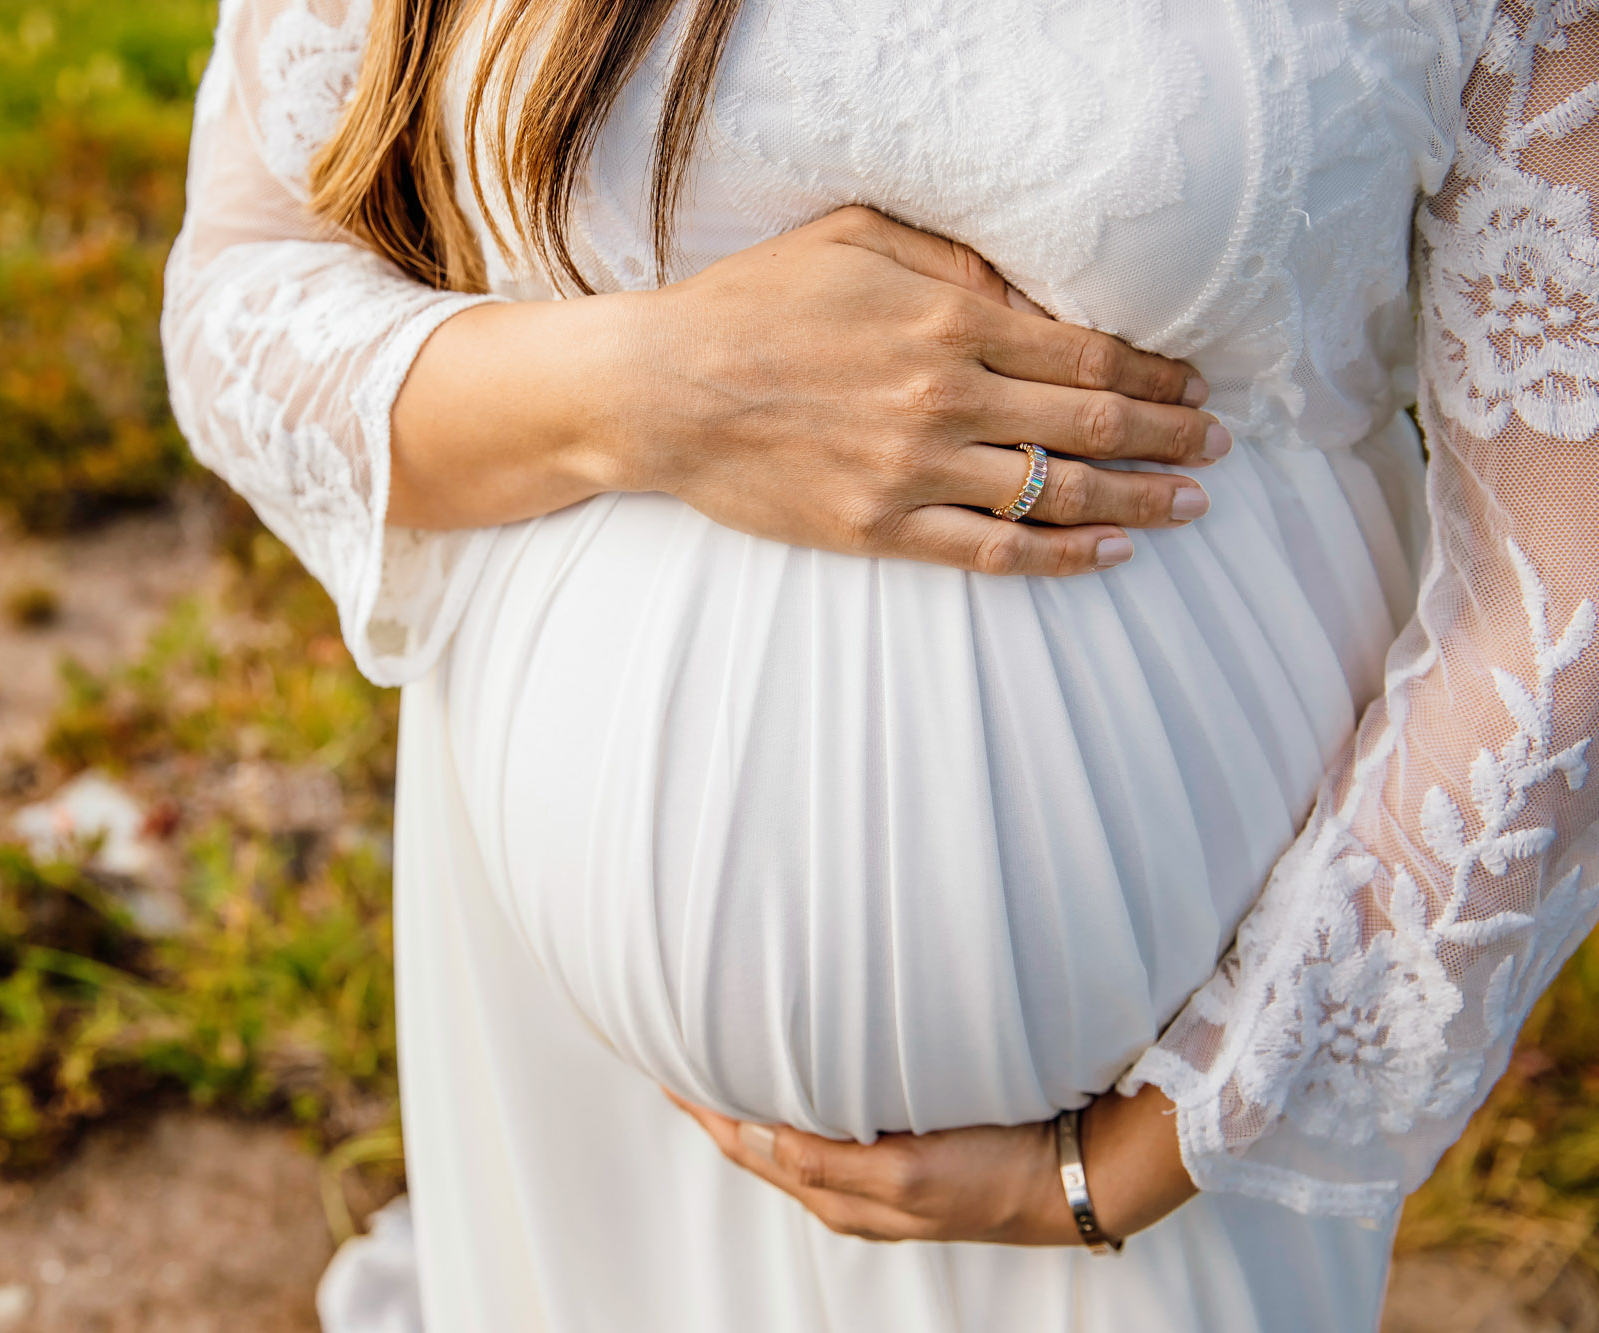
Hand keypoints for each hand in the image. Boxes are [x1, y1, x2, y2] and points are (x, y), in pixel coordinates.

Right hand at [615, 207, 1226, 575]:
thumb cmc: (753, 303)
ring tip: (1192, 504)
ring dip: (1142, 499)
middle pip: (1095, 425)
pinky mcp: (880, 528)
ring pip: (1060, 493)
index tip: (1195, 383)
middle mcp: (947, 399)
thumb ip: (953, 262)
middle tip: (1219, 444)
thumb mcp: (855, 240)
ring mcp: (915, 472)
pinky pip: (994, 550)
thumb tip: (1033, 295)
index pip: (1088, 355)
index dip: (1157, 373)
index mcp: (949, 322)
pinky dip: (1062, 555)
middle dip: (1173, 436)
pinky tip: (1109, 553)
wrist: (661, 388)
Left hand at [668, 1086, 1196, 1245]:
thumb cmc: (994, 1177)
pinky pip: (830, 1124)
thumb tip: (756, 1139)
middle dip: (717, 1105)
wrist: (1074, 1178)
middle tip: (676, 1054)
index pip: (746, 1147)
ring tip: (721, 1059)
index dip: (702, 1109)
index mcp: (837, 1196)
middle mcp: (847, 1189)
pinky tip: (798, 1075)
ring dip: (754, 1101)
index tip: (662, 1066)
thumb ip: (826, 1160)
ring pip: (792, 1133)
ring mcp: (877, 1173)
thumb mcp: (904, 1175)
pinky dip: (798, 1100)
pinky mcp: (905, 1153)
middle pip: (760, 1142)